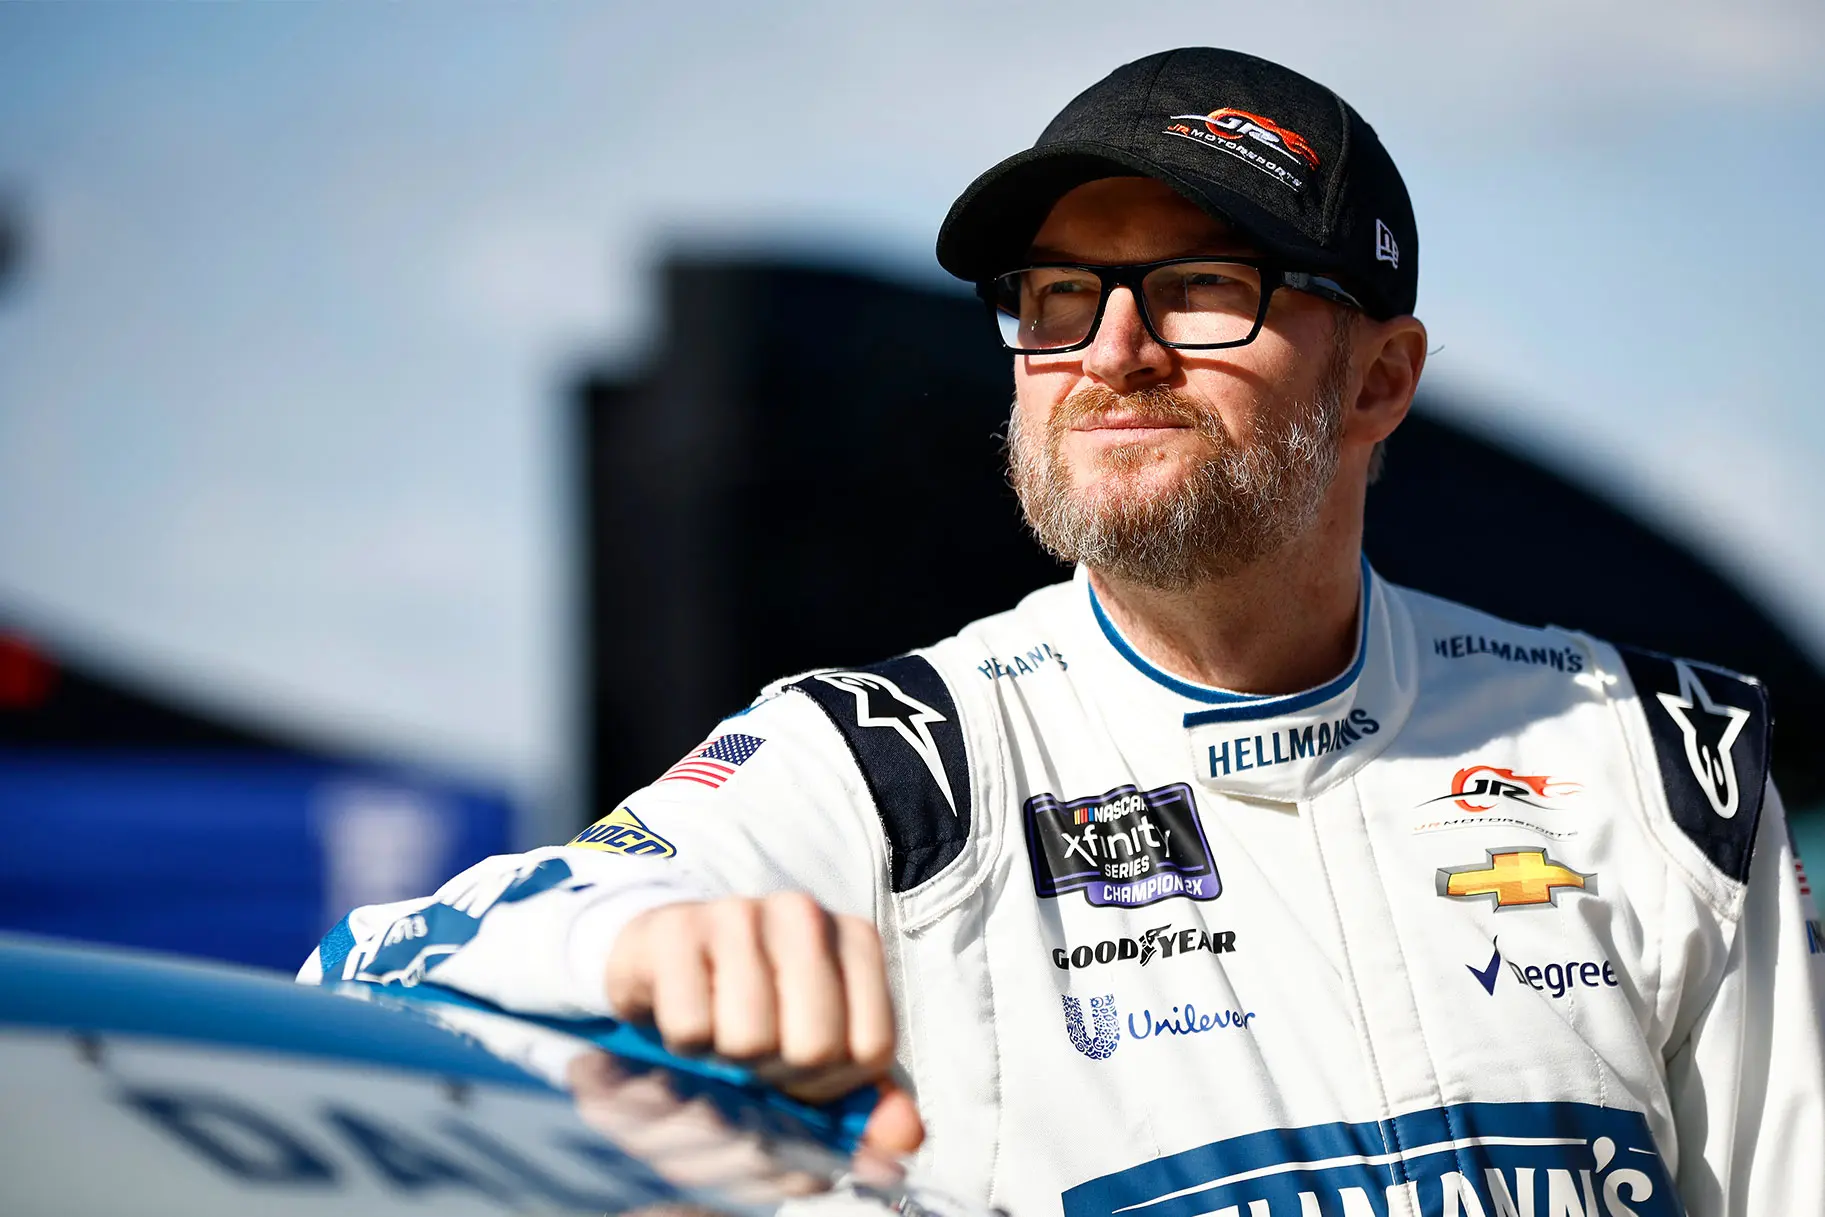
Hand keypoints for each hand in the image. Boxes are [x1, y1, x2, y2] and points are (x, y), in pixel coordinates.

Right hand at [605, 892, 923, 1154]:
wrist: (668, 963)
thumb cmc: (758, 1013)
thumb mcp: (822, 1058)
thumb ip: (869, 1104)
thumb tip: (907, 1136)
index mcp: (857, 941)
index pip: (871, 1049)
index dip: (832, 1083)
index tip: (801, 1067)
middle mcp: (806, 915)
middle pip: (814, 1047)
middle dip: (778, 1074)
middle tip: (754, 1055)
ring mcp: (740, 913)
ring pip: (749, 1039)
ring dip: (726, 1061)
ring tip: (720, 1033)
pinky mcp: (677, 928)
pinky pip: (690, 1027)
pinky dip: (683, 1044)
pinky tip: (688, 1014)